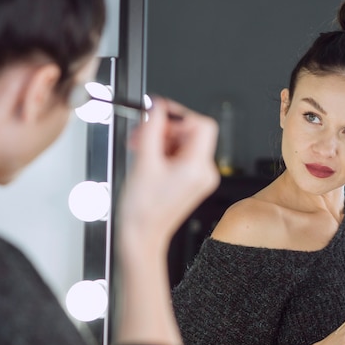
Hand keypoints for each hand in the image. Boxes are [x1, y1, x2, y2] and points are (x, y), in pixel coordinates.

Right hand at [118, 97, 219, 249]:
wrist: (140, 237)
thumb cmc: (142, 211)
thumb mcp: (144, 161)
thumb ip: (152, 128)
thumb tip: (157, 107)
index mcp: (198, 167)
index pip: (201, 125)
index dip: (179, 116)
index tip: (159, 114)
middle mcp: (203, 172)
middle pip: (191, 133)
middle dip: (165, 129)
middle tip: (142, 132)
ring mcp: (198, 178)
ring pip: (183, 143)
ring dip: (160, 140)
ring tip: (140, 148)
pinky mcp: (189, 182)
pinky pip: (179, 156)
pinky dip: (163, 152)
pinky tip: (147, 158)